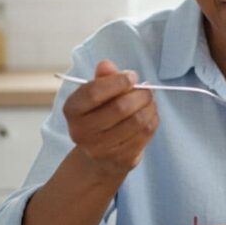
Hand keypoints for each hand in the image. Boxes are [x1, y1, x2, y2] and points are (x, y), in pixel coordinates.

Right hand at [62, 60, 158, 178]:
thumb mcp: (97, 94)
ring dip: (149, 107)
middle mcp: (81, 132)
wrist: (100, 155)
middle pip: (120, 108)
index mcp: (72, 110)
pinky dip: (153, 120)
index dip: (117, 81)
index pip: (93, 93)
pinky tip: (151, 114)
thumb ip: (103, 78)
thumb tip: (106, 65)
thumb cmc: (100, 115)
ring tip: (150, 101)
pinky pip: (145, 134)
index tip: (132, 76)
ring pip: (136, 121)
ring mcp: (100, 149)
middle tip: (147, 89)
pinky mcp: (120, 159)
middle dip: (140, 94)